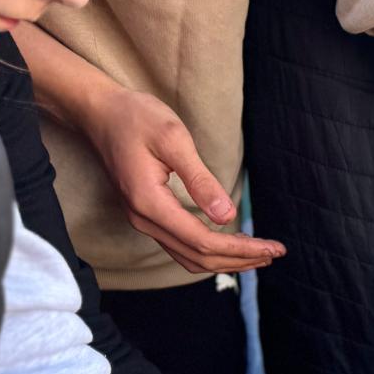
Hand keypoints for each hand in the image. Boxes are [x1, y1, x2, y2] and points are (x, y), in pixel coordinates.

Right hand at [83, 87, 285, 274]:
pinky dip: (209, 253)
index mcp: (149, 203)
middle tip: (275, 255)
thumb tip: (226, 216)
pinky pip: (181, 247)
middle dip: (240, 260)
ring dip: (226, 262)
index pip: (204, 241)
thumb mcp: (173, 139)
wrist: (99, 111)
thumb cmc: (135, 117)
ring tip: (259, 257)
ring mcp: (142, 221)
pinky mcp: (146, 216)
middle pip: (199, 257)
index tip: (273, 248)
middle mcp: (143, 220)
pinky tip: (231, 246)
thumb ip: (200, 179)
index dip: (242, 249)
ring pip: (189, 258)